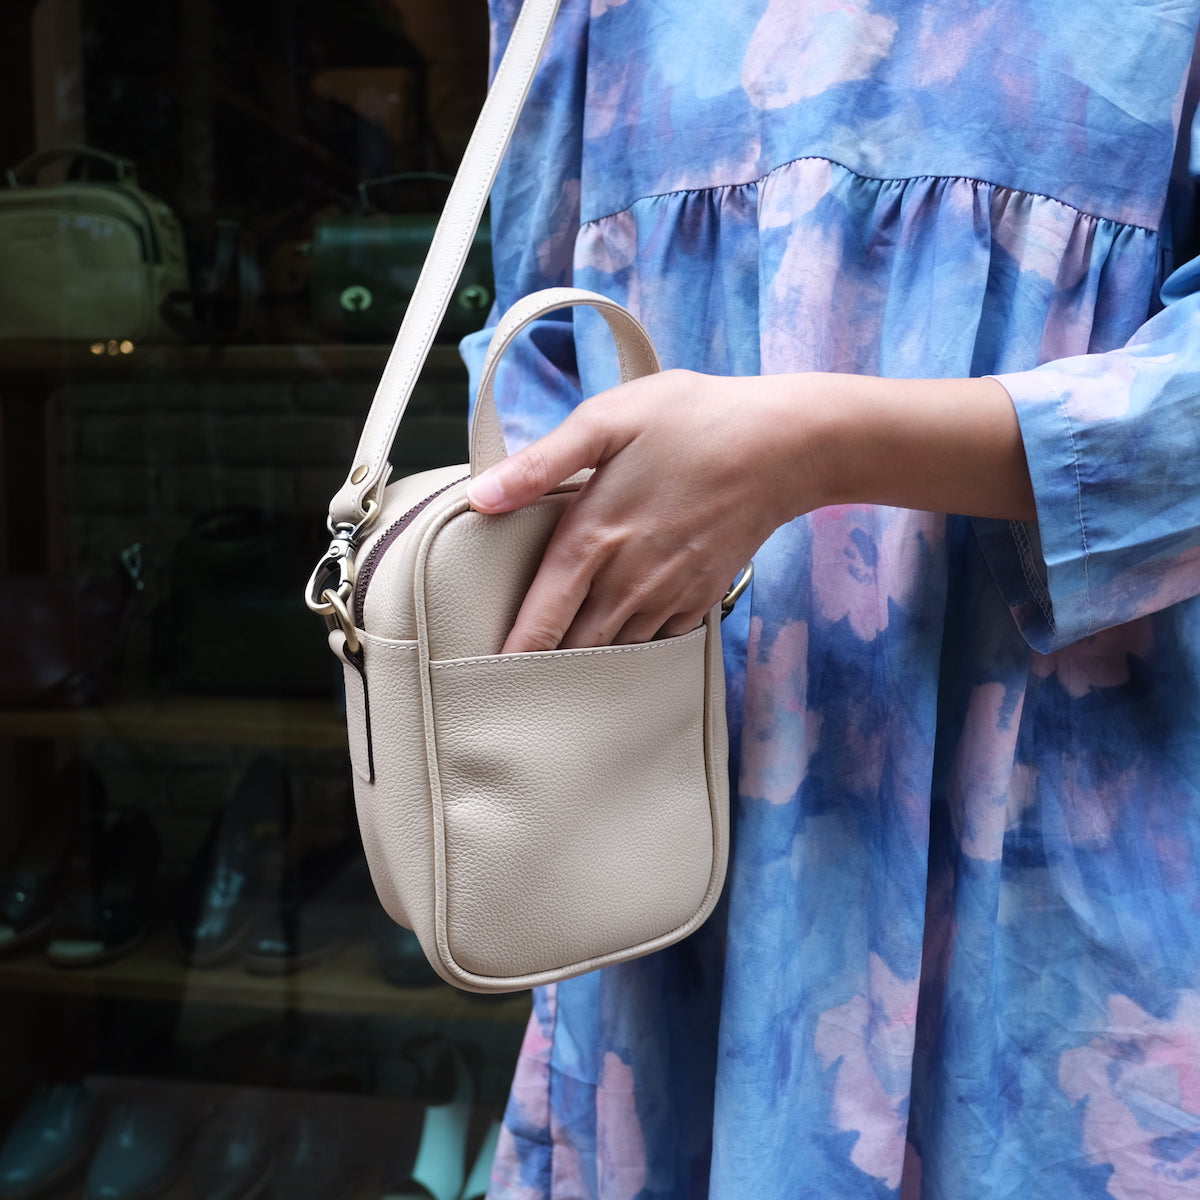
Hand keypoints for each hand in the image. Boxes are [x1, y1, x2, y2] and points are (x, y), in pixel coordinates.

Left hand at [466, 369, 818, 652]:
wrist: (782, 446)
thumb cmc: (690, 421)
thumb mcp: (608, 421)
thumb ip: (540, 463)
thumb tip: (479, 496)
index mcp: (593, 540)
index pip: (540, 620)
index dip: (512, 654)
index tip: (485, 677)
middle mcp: (628, 582)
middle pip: (574, 650)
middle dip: (543, 669)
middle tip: (514, 683)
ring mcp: (668, 596)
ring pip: (615, 651)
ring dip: (586, 664)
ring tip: (558, 673)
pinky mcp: (698, 598)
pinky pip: (655, 642)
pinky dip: (631, 649)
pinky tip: (618, 640)